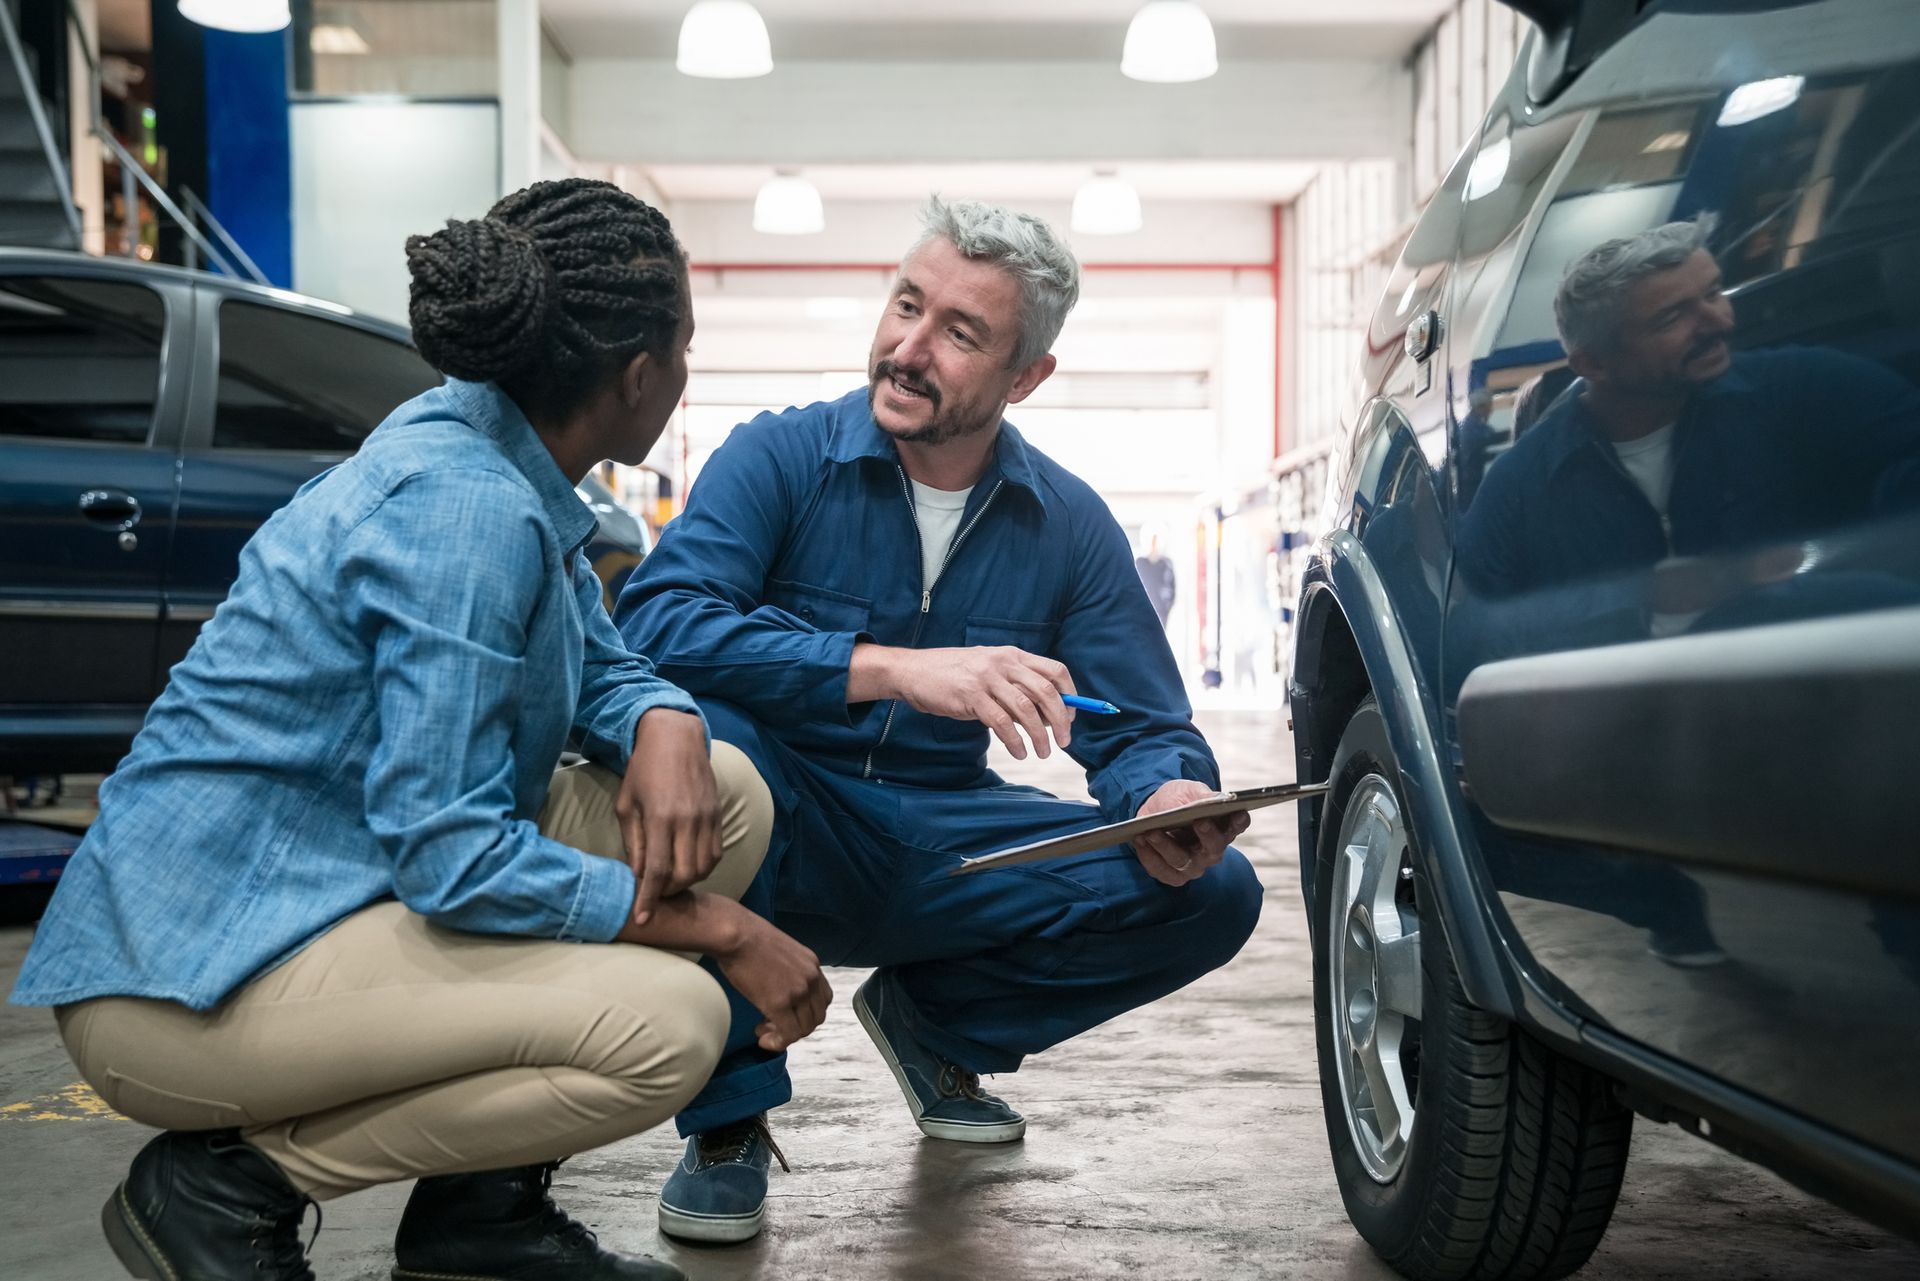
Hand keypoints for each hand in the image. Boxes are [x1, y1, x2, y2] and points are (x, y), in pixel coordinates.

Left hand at [619, 709, 720, 924]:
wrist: (676, 738)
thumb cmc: (643, 770)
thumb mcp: (627, 805)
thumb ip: (634, 843)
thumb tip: (637, 876)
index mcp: (661, 817)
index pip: (658, 871)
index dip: (649, 899)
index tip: (642, 919)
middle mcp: (688, 820)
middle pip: (685, 875)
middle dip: (669, 893)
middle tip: (654, 894)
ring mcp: (707, 818)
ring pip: (704, 867)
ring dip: (687, 882)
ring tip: (670, 881)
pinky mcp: (717, 815)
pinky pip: (715, 853)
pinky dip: (702, 867)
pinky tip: (687, 865)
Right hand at [711, 911, 832, 1052]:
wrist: (734, 934)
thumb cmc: (747, 937)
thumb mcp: (781, 951)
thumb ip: (788, 970)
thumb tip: (780, 986)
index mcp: (812, 964)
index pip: (823, 999)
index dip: (806, 1012)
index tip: (787, 1014)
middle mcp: (811, 978)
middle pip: (816, 1017)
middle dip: (797, 1027)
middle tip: (772, 1025)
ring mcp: (798, 991)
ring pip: (804, 1029)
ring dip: (785, 1036)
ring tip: (764, 1031)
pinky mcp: (779, 1003)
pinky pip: (788, 1034)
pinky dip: (778, 1042)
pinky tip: (763, 1038)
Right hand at [881, 644, 1077, 759]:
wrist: (913, 672)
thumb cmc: (953, 674)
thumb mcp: (988, 670)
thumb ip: (1015, 686)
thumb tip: (1047, 714)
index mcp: (1012, 655)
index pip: (1055, 670)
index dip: (1069, 694)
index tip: (1072, 716)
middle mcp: (1003, 663)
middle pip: (1046, 691)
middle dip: (1061, 720)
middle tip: (1064, 741)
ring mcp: (987, 679)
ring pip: (1026, 710)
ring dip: (1040, 736)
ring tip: (1043, 752)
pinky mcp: (971, 697)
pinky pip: (1002, 723)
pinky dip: (1015, 741)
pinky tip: (1019, 752)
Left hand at [1131, 779, 1249, 886]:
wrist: (1155, 810)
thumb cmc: (1178, 800)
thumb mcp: (1189, 791)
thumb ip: (1202, 796)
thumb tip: (1217, 801)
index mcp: (1222, 829)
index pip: (1237, 826)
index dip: (1239, 822)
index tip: (1238, 813)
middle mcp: (1211, 852)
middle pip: (1213, 849)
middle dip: (1207, 836)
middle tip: (1198, 821)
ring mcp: (1192, 866)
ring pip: (1182, 861)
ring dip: (1165, 846)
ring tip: (1151, 832)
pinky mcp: (1172, 875)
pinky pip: (1160, 870)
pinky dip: (1148, 855)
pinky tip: (1140, 840)